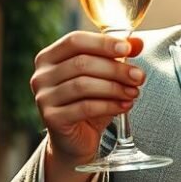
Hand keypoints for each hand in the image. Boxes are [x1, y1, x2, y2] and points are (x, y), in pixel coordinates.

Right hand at [31, 32, 143, 181]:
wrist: (76, 140)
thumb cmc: (88, 103)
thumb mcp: (104, 77)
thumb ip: (118, 56)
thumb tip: (138, 42)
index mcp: (49, 57)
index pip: (75, 41)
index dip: (103, 43)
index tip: (128, 48)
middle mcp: (41, 76)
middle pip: (81, 63)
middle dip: (115, 69)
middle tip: (139, 76)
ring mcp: (43, 98)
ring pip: (83, 85)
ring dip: (114, 88)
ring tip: (134, 92)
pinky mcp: (52, 118)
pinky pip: (85, 107)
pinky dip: (109, 105)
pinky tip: (124, 106)